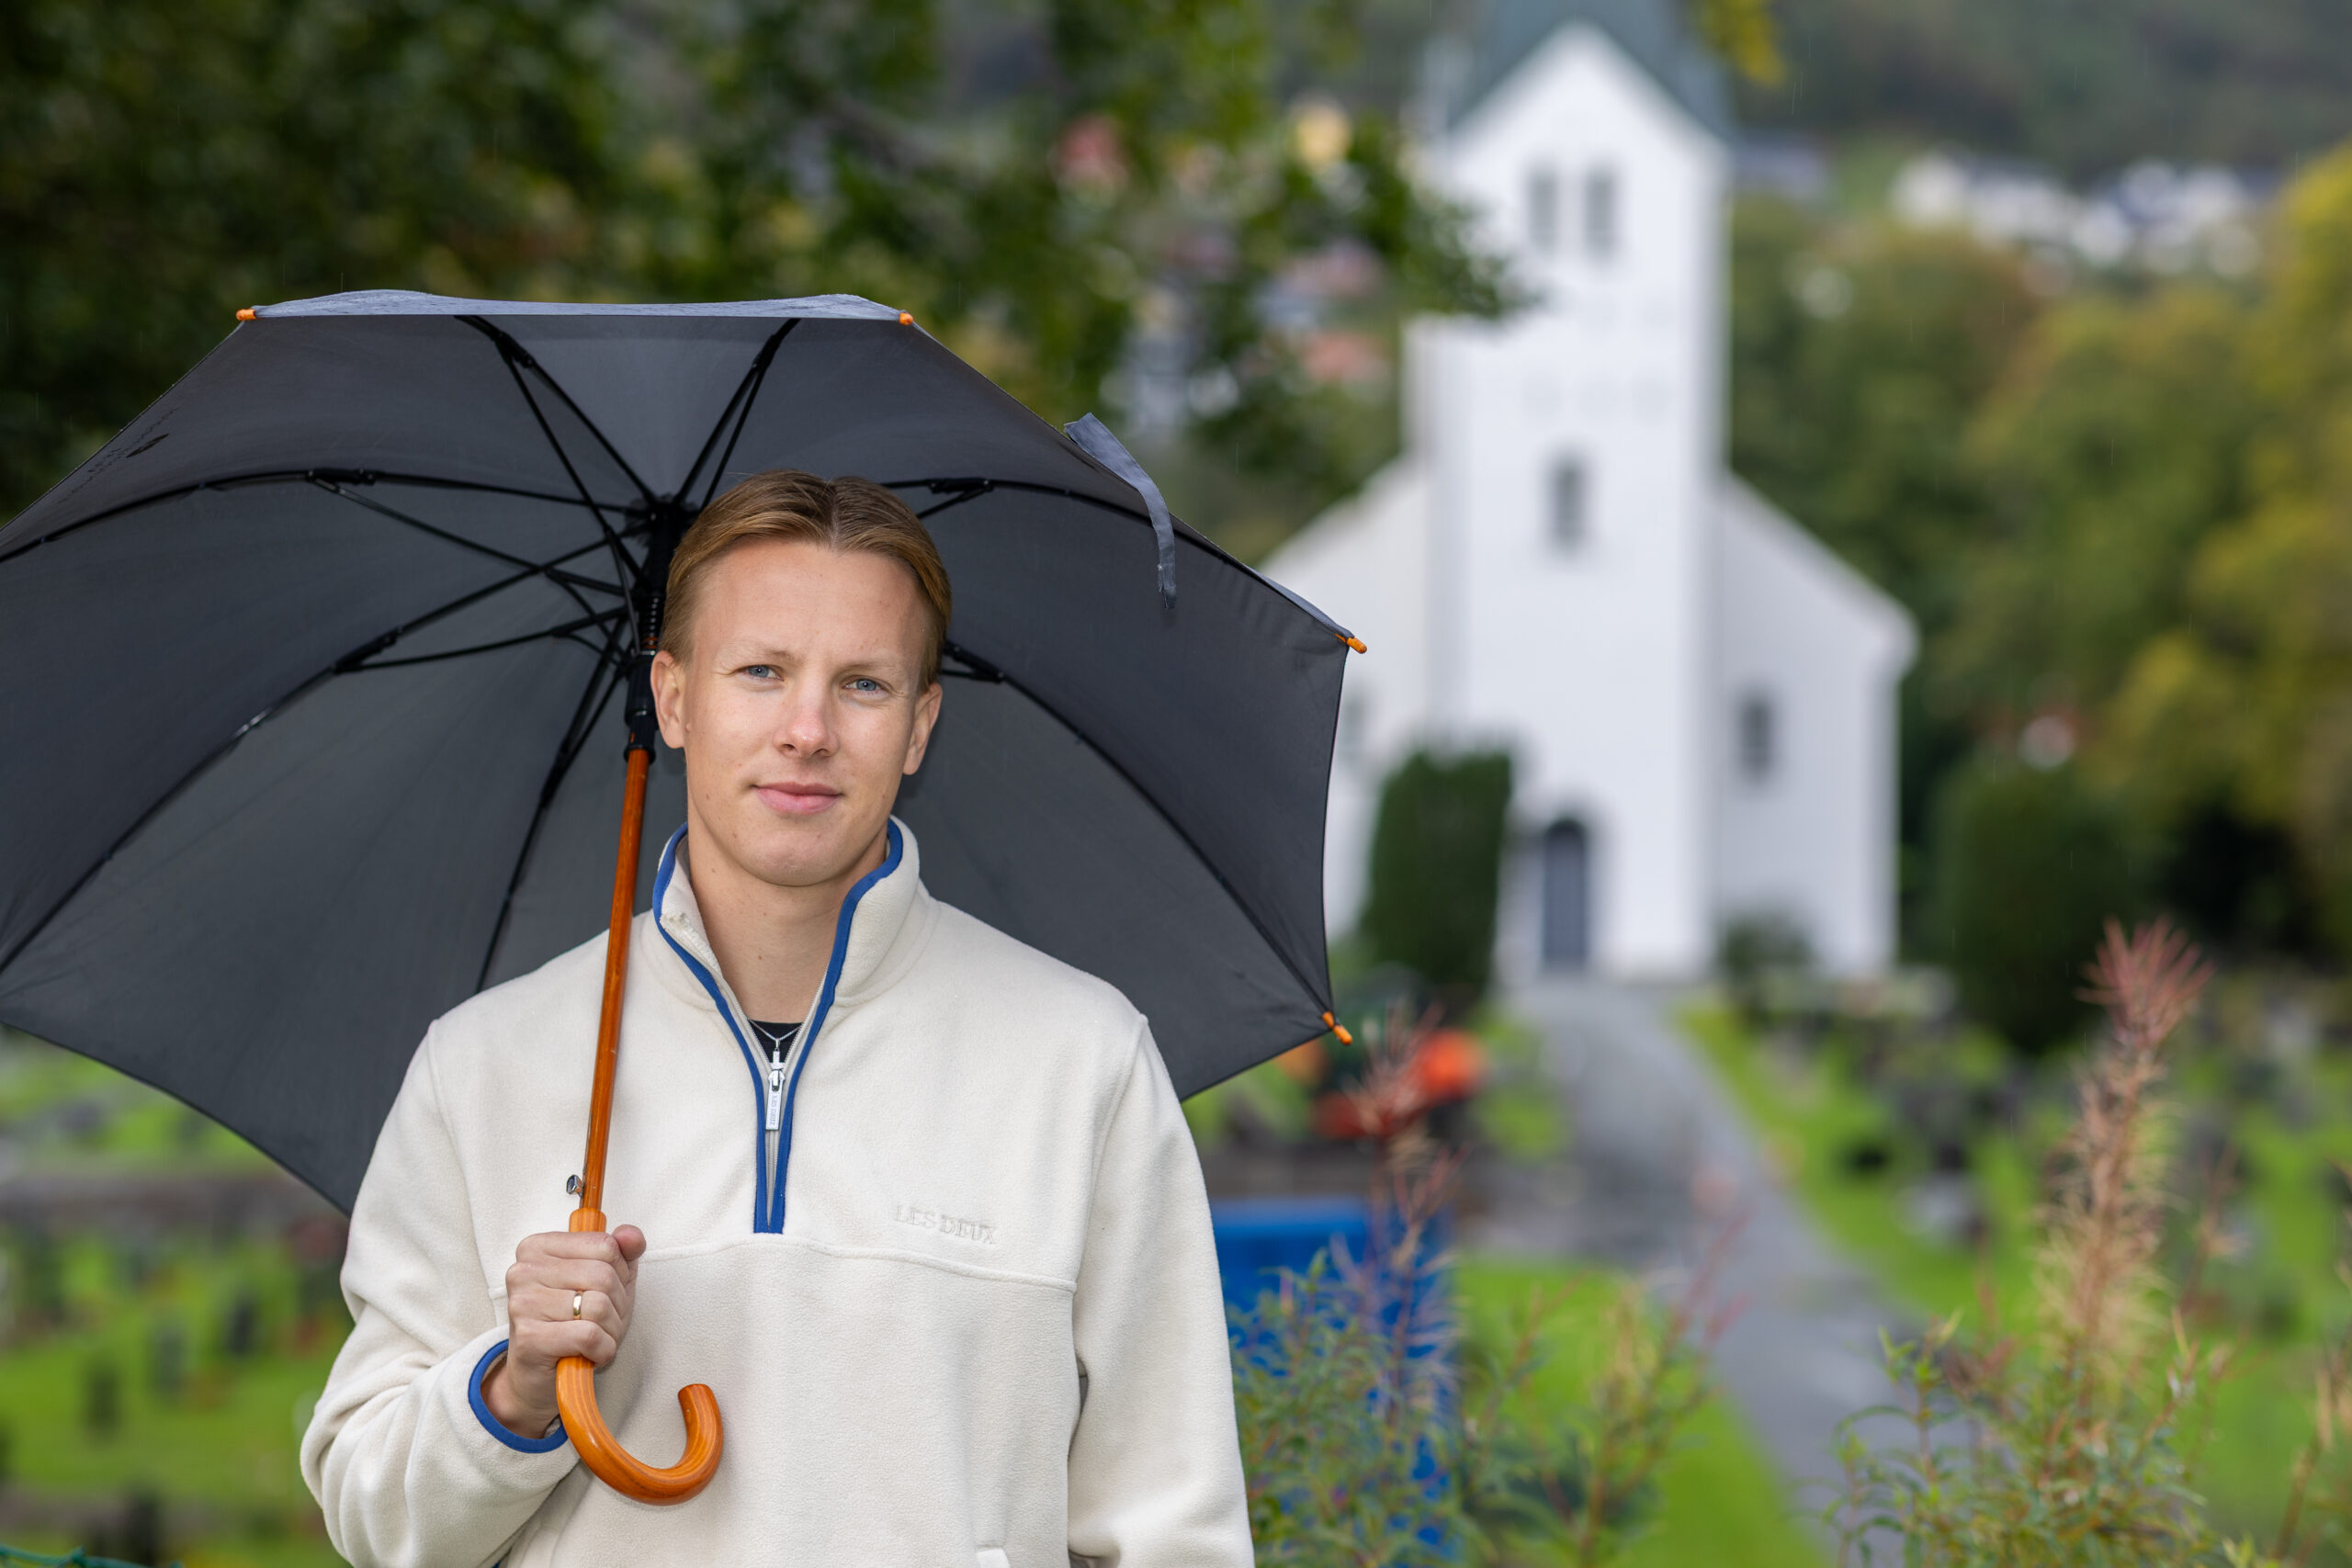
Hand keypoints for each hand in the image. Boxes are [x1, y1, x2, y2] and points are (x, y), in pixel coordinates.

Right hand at [482, 1224, 646, 1437]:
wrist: (538, 1377)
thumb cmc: (573, 1324)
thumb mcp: (606, 1281)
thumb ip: (623, 1252)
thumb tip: (632, 1236)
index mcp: (539, 1247)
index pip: (605, 1245)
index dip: (619, 1274)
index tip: (605, 1293)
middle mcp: (523, 1270)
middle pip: (603, 1275)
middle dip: (617, 1305)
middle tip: (603, 1322)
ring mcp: (522, 1303)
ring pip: (598, 1306)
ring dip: (610, 1330)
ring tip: (595, 1339)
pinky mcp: (529, 1336)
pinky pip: (589, 1335)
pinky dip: (602, 1349)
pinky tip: (590, 1354)